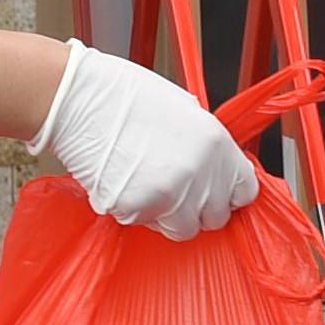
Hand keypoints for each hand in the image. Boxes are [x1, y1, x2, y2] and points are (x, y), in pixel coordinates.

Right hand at [36, 43, 256, 236]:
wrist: (79, 99)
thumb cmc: (124, 96)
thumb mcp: (184, 111)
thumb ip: (206, 147)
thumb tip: (215, 171)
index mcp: (216, 144)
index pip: (245, 192)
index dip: (228, 194)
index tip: (216, 193)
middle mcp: (200, 173)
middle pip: (215, 217)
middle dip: (197, 208)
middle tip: (174, 189)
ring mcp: (170, 194)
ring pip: (182, 228)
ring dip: (167, 215)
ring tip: (145, 183)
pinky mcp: (137, 208)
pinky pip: (143, 223)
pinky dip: (133, 209)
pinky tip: (122, 180)